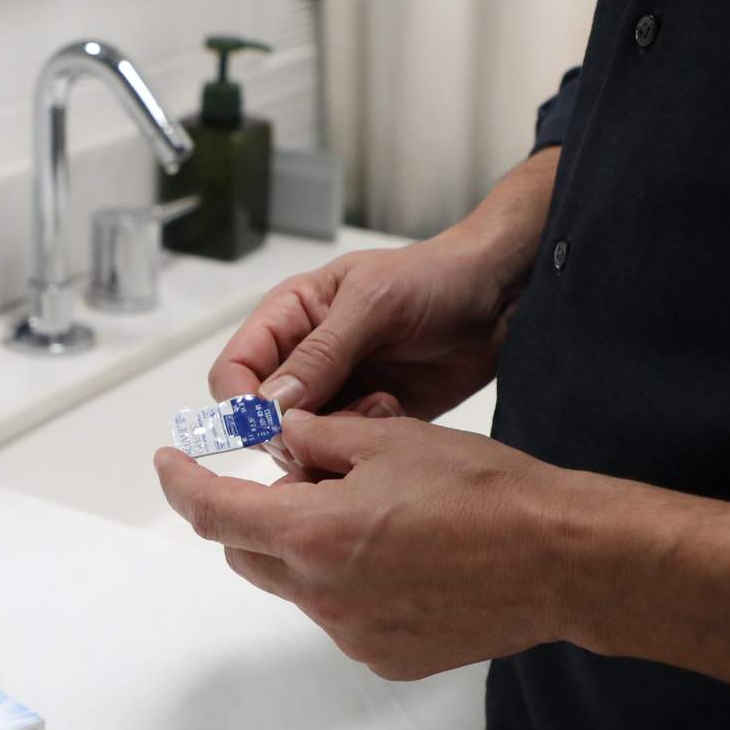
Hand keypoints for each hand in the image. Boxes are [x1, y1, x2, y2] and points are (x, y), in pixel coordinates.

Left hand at [153, 409, 591, 679]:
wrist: (561, 560)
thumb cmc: (486, 493)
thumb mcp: (390, 441)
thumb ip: (318, 442)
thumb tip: (282, 439)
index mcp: (312, 534)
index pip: (213, 512)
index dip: (181, 484)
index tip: (169, 464)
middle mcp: (321, 595)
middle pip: (249, 553)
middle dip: (257, 515)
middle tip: (311, 478)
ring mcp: (353, 635)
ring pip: (299, 585)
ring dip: (312, 549)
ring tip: (380, 515)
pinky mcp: (386, 658)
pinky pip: (344, 615)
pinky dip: (352, 584)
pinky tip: (406, 559)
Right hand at [208, 148, 559, 423]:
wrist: (497, 299)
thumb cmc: (434, 279)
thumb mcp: (372, 304)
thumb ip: (320, 354)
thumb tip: (268, 404)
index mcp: (287, 318)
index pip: (232, 373)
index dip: (242, 405)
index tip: (270, 426)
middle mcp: (301, 359)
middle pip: (259, 418)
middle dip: (289, 430)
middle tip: (331, 426)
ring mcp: (333, 391)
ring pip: (299, 441)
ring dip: (331, 438)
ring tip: (379, 408)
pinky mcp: (365, 418)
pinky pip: (340, 450)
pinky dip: (359, 444)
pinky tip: (394, 415)